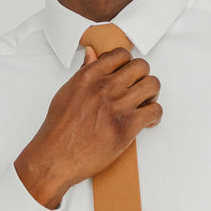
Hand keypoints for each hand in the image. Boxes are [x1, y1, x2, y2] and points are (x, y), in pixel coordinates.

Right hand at [15, 46, 161, 208]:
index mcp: (89, 76)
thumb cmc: (59, 128)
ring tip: (144, 104)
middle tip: (139, 89)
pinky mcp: (127, 127)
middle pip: (141, 66)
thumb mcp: (67, 92)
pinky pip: (155, 111)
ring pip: (153, 85)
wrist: (56, 157)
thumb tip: (92, 54)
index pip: (121, 54)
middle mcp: (105, 87)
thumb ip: (84, 72)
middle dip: (142, 77)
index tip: (127, 74)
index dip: (127, 63)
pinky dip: (154, 116)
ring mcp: (118, 106)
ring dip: (152, 94)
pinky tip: (146, 122)